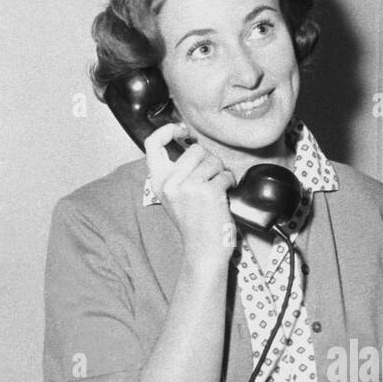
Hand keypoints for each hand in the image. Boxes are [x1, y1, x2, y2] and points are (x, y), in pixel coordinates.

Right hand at [144, 123, 239, 270]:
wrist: (203, 251)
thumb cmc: (194, 224)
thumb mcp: (175, 197)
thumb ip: (177, 173)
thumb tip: (191, 144)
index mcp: (159, 182)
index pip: (152, 144)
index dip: (167, 130)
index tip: (182, 130)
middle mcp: (170, 182)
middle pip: (194, 149)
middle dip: (209, 159)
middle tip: (212, 175)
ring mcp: (188, 186)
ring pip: (212, 160)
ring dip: (221, 172)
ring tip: (218, 189)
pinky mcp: (208, 191)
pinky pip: (224, 174)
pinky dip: (229, 183)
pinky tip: (224, 195)